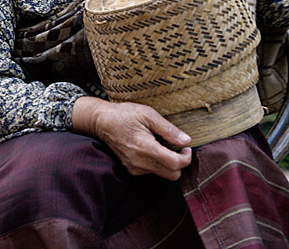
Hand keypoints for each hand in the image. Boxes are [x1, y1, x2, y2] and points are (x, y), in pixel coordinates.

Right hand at [72, 97, 191, 179]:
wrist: (101, 121)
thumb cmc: (124, 114)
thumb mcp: (148, 114)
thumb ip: (168, 129)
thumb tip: (186, 140)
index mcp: (146, 148)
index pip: (175, 164)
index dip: (186, 157)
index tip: (186, 147)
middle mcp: (140, 163)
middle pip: (172, 174)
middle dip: (180, 162)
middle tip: (178, 147)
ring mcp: (134, 168)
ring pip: (162, 174)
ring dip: (168, 163)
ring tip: (162, 144)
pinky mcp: (131, 169)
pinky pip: (151, 171)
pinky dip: (157, 163)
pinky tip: (152, 147)